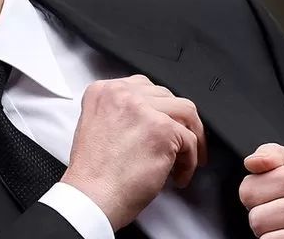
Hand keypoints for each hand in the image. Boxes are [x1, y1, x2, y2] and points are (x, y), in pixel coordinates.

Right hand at [60, 74, 206, 229]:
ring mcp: (144, 110)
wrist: (91, 197)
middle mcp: (122, 94)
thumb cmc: (92, 173)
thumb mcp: (95, 126)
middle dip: (178, 122)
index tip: (165, 122)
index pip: (144, 87)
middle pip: (167, 96)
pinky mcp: (162, 130)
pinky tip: (178, 174)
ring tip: (189, 156)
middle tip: (181, 143)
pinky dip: (190, 161)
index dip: (159, 108)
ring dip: (192, 137)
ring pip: (186, 111)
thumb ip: (119, 113)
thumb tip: (151, 117)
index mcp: (103, 91)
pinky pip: (190, 140)